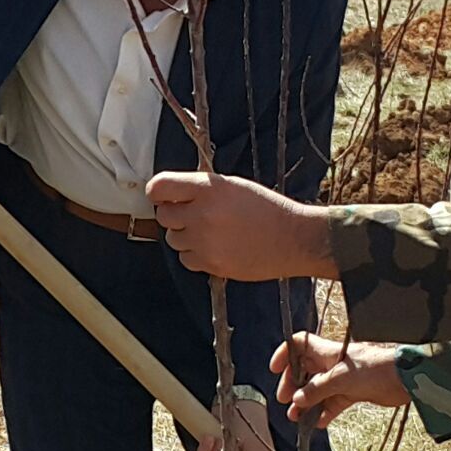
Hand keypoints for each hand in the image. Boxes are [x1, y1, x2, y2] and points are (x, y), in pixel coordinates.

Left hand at [146, 170, 329, 281]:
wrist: (292, 238)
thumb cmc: (266, 208)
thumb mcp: (233, 185)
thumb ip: (202, 188)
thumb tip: (174, 193)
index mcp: (208, 189)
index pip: (159, 187)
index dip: (158, 191)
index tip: (164, 195)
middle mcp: (201, 215)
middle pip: (163, 215)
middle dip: (174, 213)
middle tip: (192, 214)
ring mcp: (204, 242)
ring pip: (172, 239)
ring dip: (184, 235)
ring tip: (207, 231)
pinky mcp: (210, 264)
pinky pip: (185, 259)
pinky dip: (194, 254)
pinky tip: (213, 247)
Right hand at [271, 332, 408, 428]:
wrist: (404, 378)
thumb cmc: (374, 368)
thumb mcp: (340, 379)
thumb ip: (316, 390)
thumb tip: (296, 400)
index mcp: (327, 352)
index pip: (299, 345)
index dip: (284, 354)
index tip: (274, 369)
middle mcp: (333, 363)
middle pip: (304, 370)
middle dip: (292, 385)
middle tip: (286, 400)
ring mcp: (343, 378)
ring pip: (317, 390)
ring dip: (306, 403)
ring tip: (296, 418)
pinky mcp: (353, 392)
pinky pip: (333, 402)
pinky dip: (325, 412)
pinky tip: (317, 423)